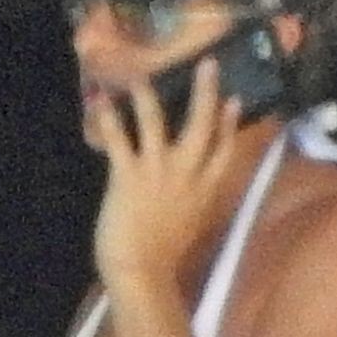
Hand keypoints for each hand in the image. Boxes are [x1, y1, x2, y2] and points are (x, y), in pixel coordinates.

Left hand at [91, 56, 242, 285]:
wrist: (142, 272)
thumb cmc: (164, 255)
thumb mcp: (190, 224)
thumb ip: (192, 200)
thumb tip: (192, 189)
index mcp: (205, 189)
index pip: (223, 149)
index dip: (230, 123)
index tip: (235, 99)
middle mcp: (187, 175)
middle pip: (201, 126)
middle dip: (205, 93)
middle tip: (208, 63)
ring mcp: (158, 172)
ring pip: (156, 124)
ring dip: (148, 97)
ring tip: (139, 76)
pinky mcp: (128, 176)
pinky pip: (118, 141)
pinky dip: (109, 121)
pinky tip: (102, 103)